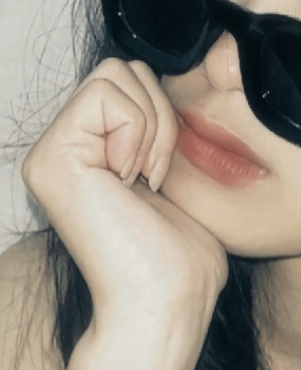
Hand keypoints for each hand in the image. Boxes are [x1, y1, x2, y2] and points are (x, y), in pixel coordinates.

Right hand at [22, 59, 228, 341]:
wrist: (167, 302)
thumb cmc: (180, 255)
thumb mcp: (174, 171)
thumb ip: (159, 124)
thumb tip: (179, 77)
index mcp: (88, 150)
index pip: (130, 78)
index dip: (165, 113)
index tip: (164, 173)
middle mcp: (61, 148)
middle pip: (121, 67)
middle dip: (159, 112)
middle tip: (156, 175)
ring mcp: (49, 153)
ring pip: (114, 72)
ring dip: (152, 124)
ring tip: (145, 180)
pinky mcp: (51, 158)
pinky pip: (107, 95)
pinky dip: (138, 131)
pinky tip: (132, 181)